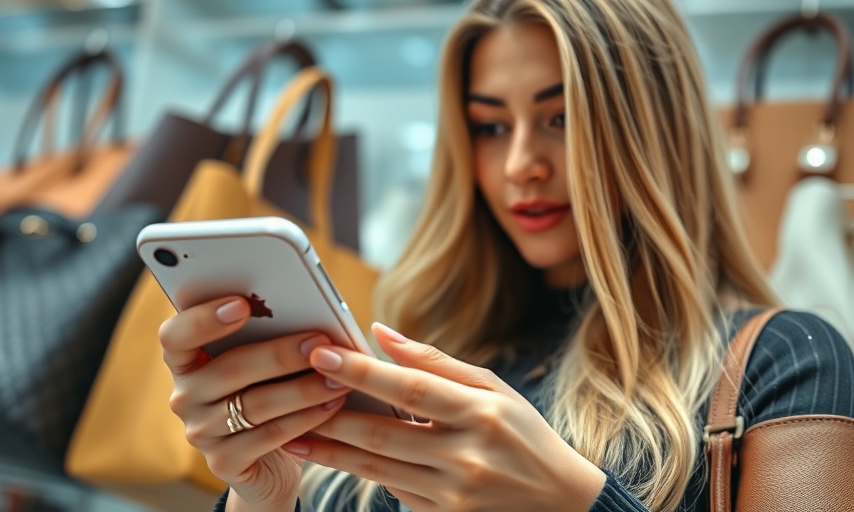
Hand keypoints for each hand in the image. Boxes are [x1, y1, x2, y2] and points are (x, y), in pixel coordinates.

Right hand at [158, 296, 350, 510]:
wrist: (270, 459)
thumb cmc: (269, 391)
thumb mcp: (263, 364)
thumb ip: (268, 336)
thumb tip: (307, 310)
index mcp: (186, 361)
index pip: (175, 336)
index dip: (203, 319)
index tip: (242, 305)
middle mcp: (185, 397)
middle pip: (230, 369)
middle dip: (281, 354)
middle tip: (319, 343)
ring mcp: (201, 433)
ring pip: (256, 404)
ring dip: (303, 389)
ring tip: (338, 376)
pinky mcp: (225, 462)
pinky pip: (270, 436)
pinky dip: (305, 419)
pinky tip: (331, 405)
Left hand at [284, 323, 606, 511]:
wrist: (561, 505)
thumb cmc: (525, 435)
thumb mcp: (493, 389)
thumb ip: (436, 362)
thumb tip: (382, 333)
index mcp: (481, 414)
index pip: (410, 389)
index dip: (362, 371)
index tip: (322, 351)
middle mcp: (466, 457)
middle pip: (384, 434)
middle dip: (332, 413)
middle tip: (292, 390)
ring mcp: (453, 494)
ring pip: (377, 469)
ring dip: (331, 451)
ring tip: (292, 433)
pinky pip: (392, 490)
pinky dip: (359, 472)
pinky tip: (332, 457)